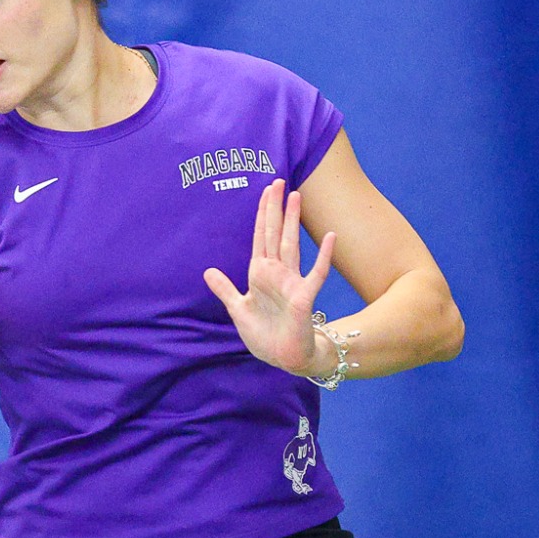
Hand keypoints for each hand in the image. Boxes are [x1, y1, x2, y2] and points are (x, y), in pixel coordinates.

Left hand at [204, 179, 336, 375]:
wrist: (284, 356)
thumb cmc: (265, 333)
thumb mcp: (238, 309)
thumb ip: (225, 289)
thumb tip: (207, 271)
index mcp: (261, 274)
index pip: (261, 237)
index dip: (262, 215)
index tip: (265, 191)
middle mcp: (277, 273)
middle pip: (276, 234)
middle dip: (275, 209)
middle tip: (277, 181)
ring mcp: (292, 282)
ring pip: (292, 245)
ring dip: (293, 221)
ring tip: (296, 197)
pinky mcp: (304, 297)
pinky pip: (317, 274)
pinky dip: (324, 256)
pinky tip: (330, 237)